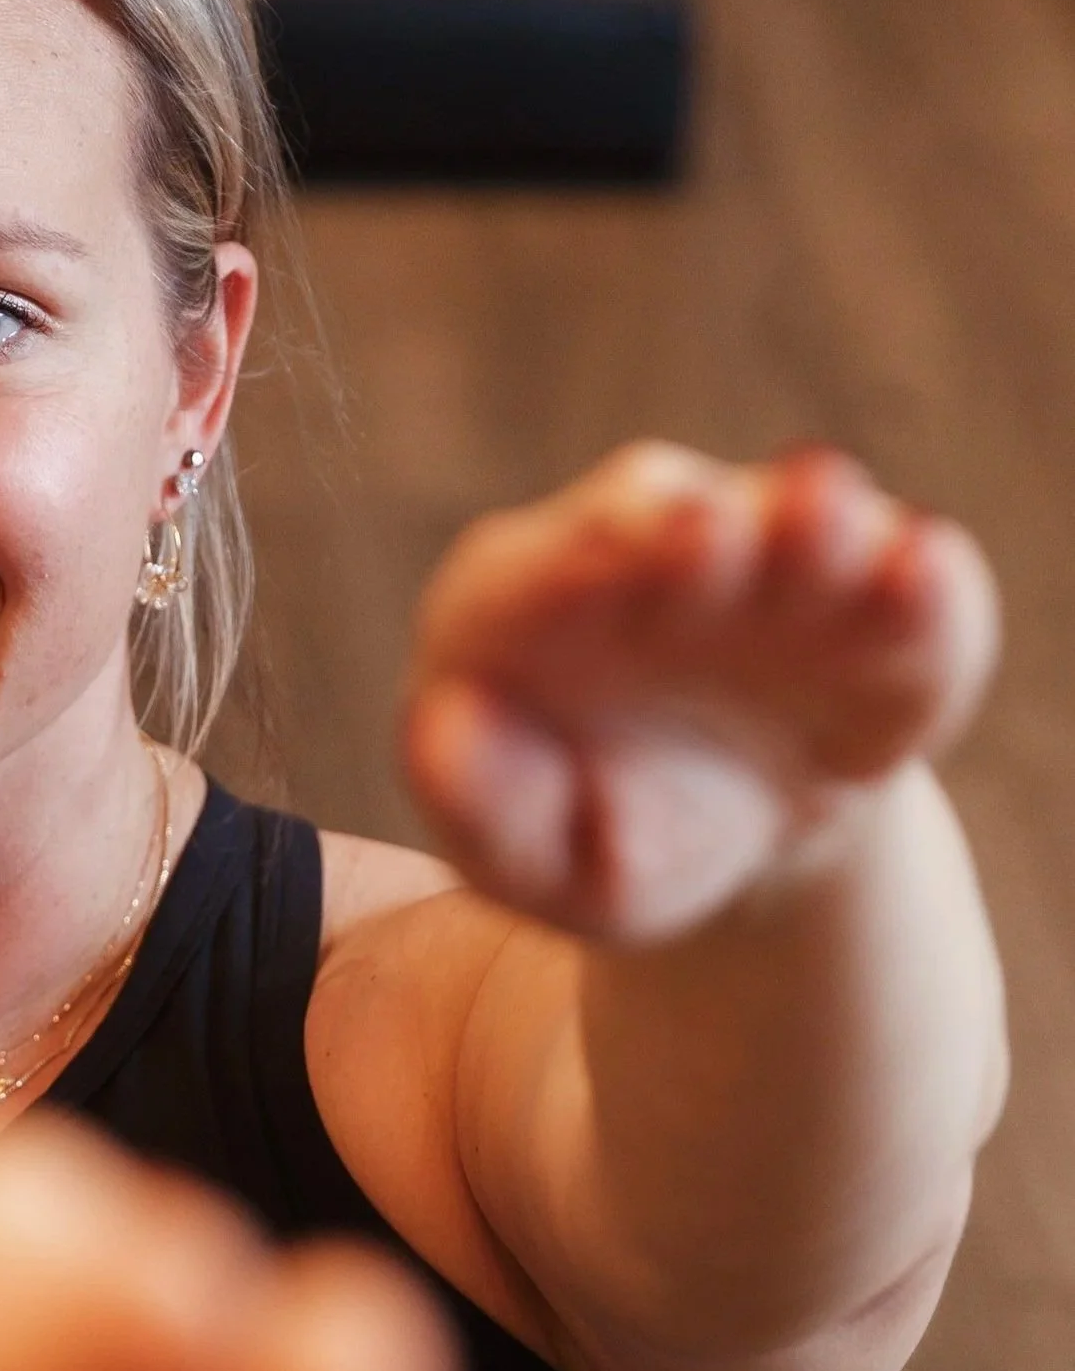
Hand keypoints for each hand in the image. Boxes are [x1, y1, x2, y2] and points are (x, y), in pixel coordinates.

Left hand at [401, 442, 998, 942]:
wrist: (714, 844)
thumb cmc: (584, 838)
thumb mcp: (525, 856)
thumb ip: (481, 804)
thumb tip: (442, 727)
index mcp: (524, 604)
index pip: (527, 574)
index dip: (562, 569)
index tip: (594, 565)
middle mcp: (650, 550)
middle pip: (661, 513)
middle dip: (686, 528)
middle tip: (701, 535)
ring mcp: (774, 564)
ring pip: (796, 521)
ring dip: (812, 523)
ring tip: (823, 524)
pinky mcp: (883, 614)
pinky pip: (915, 593)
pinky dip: (928, 586)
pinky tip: (926, 570)